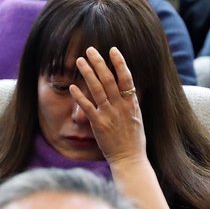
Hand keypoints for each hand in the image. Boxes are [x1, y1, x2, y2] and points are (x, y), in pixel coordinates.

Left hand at [70, 46, 146, 165]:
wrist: (130, 159)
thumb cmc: (134, 140)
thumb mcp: (137, 117)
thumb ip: (130, 102)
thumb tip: (128, 89)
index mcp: (131, 103)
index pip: (126, 77)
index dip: (119, 62)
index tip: (112, 50)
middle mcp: (121, 106)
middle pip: (109, 79)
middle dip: (99, 62)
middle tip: (90, 49)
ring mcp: (109, 114)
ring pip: (97, 89)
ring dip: (88, 73)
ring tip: (80, 61)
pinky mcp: (99, 124)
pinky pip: (87, 107)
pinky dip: (79, 96)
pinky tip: (72, 86)